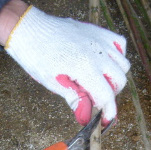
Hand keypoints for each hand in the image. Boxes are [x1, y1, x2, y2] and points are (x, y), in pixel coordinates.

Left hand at [4, 6, 129, 124]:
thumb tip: (85, 117)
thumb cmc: (36, 55)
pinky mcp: (97, 31)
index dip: (108, 111)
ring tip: (99, 81)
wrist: (27, 29)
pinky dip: (117, 55)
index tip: (106, 120)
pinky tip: (105, 62)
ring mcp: (99, 39)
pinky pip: (119, 43)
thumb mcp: (53, 82)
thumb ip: (74, 99)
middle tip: (96, 99)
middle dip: (111, 94)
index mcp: (85, 67)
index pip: (106, 95)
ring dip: (115, 77)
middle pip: (119, 80)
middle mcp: (97, 52)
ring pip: (122, 64)